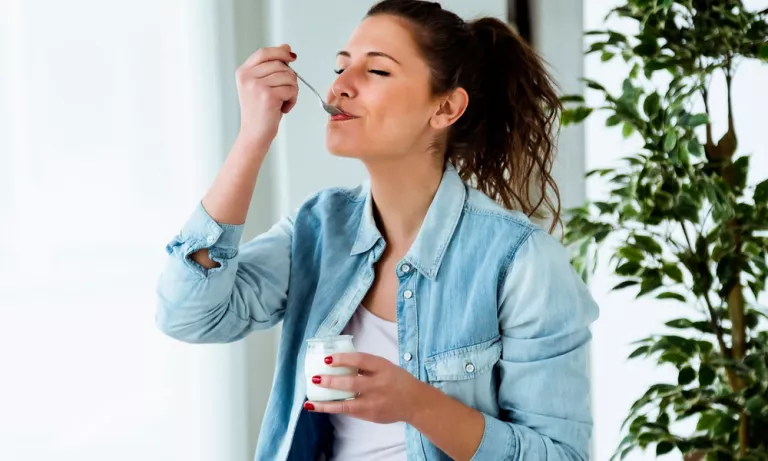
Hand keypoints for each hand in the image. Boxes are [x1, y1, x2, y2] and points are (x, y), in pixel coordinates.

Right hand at [235, 44, 297, 143]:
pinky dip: (292, 100)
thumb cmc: (260, 111)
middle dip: (289, 78)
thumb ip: (272, 66)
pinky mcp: (268, 96)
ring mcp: (257, 86)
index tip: (292, 57)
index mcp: (243, 72)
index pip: (264, 53)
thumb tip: (286, 47)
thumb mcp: (262, 85)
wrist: (255, 134)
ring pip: (288, 77)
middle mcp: (247, 77)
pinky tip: (284, 108)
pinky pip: (291, 89)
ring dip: (292, 90)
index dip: (280, 52)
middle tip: (285, 93)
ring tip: (283, 102)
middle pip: (280, 65)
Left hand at [305, 352, 425, 423]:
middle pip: (351, 383)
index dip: (342, 359)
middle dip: (331, 381)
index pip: (360, 360)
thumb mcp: (384, 366)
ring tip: (311, 401)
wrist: (414, 402)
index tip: (327, 359)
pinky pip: (349, 411)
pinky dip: (333, 409)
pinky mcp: (370, 415)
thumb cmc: (396, 380)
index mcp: (382, 367)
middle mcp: (378, 385)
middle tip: (316, 378)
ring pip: (347, 404)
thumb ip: (365, 365)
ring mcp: (374, 402)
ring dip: (327, 402)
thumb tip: (339, 361)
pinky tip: (320, 407)